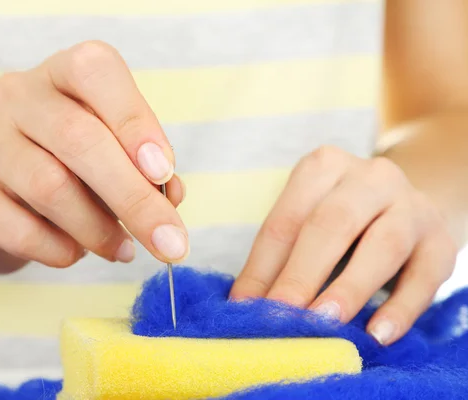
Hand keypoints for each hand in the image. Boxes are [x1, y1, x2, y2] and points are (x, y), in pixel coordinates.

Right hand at [0, 41, 187, 273]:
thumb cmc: (69, 172)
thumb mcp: (114, 160)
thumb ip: (145, 172)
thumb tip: (170, 197)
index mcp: (63, 74)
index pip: (97, 71)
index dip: (135, 122)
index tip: (164, 174)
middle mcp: (18, 95)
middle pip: (79, 139)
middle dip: (133, 198)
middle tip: (168, 242)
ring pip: (50, 186)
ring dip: (98, 229)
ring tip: (119, 249)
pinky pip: (18, 228)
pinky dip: (58, 250)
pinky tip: (72, 254)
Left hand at [230, 146, 456, 344]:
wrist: (405, 206)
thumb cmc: (342, 221)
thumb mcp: (307, 226)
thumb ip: (277, 260)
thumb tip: (244, 306)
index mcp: (325, 166)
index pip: (287, 219)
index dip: (263, 266)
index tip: (245, 307)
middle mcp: (371, 177)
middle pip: (333, 223)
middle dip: (302, 273)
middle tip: (280, 316)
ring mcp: (412, 205)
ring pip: (385, 244)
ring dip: (350, 288)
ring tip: (324, 324)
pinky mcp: (441, 240)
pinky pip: (425, 276)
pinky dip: (401, 308)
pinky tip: (377, 334)